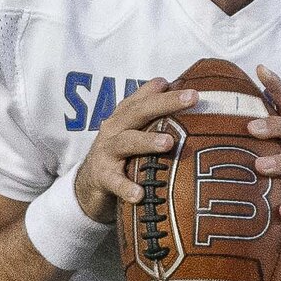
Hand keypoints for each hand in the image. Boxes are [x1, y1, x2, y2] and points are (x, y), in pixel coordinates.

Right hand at [72, 79, 196, 222]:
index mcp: (125, 116)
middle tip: (193, 98)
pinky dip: (126, 187)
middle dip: (166, 103)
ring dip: (146, 141)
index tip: (190, 86)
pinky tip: (139, 194)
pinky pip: (115, 182)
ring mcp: (107, 152)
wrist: (87, 184)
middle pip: (139, 112)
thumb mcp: (134, 130)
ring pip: (126, 142)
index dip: (165, 90)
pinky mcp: (103, 177)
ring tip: (168, 142)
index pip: (145, 97)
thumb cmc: (121, 153)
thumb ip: (154, 112)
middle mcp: (115, 129)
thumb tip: (186, 89)